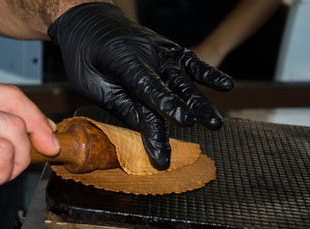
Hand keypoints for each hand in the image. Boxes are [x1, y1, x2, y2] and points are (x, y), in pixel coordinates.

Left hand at [48, 3, 232, 169]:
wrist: (88, 20)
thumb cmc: (84, 55)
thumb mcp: (90, 83)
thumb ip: (119, 104)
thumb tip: (145, 127)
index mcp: (125, 61)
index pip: (149, 87)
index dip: (168, 105)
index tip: (186, 122)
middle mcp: (148, 53)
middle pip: (173, 85)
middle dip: (193, 107)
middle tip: (211, 125)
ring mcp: (160, 50)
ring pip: (185, 77)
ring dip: (201, 99)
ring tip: (216, 122)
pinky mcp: (167, 50)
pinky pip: (190, 61)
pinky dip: (207, 73)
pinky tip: (226, 85)